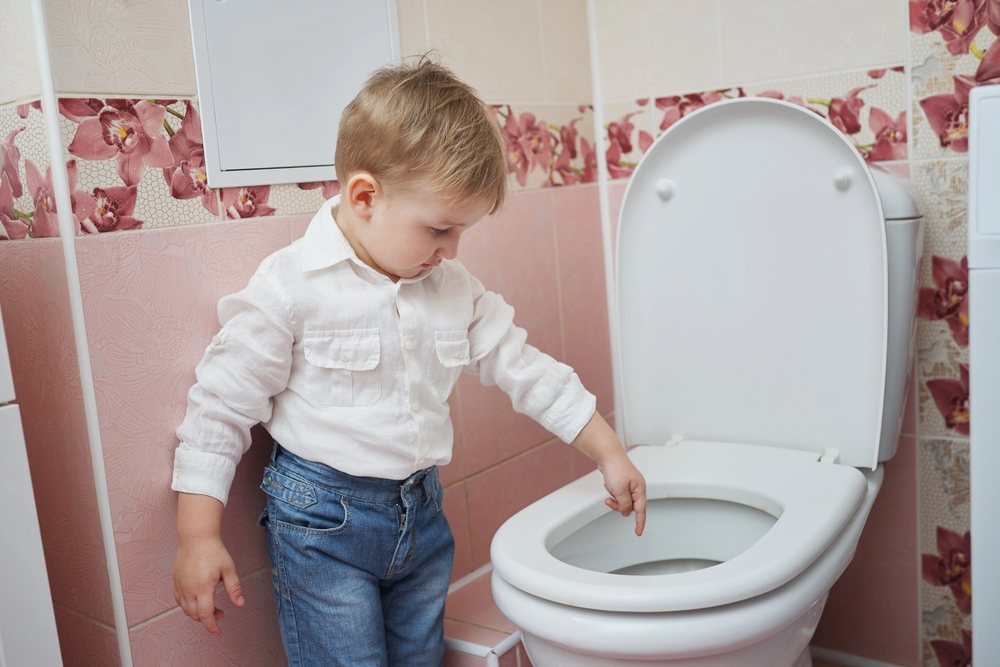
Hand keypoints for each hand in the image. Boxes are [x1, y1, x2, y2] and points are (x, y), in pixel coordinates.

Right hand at [173, 536, 243, 635]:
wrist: (196, 538)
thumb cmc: (214, 551)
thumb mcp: (229, 569)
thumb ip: (234, 588)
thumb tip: (240, 604)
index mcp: (203, 588)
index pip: (205, 615)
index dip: (212, 626)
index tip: (217, 632)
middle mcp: (189, 590)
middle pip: (195, 615)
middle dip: (208, 620)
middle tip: (221, 613)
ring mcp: (180, 586)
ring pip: (186, 610)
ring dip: (198, 614)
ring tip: (211, 606)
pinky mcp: (176, 582)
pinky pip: (180, 601)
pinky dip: (188, 606)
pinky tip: (198, 600)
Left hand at [569, 412, 647, 535]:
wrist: (608, 455)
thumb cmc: (616, 468)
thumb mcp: (620, 491)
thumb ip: (624, 505)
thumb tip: (625, 512)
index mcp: (640, 490)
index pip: (641, 510)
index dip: (640, 522)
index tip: (638, 532)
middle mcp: (637, 488)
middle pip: (631, 506)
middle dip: (619, 506)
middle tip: (610, 501)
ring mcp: (630, 485)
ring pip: (623, 501)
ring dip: (614, 499)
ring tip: (609, 490)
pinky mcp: (622, 482)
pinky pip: (618, 494)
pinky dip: (612, 492)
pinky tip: (608, 484)